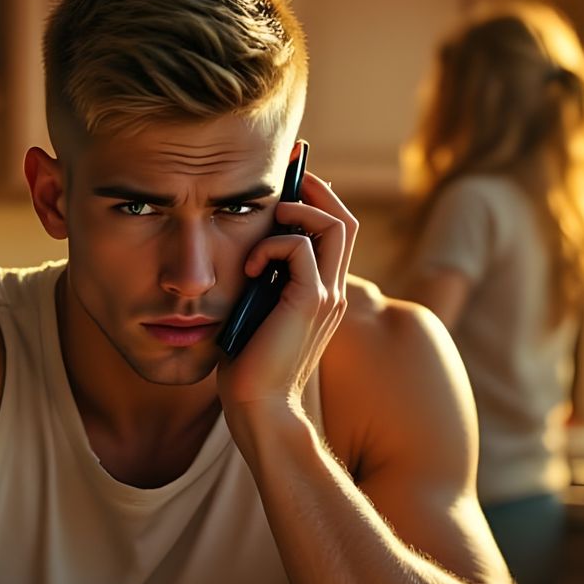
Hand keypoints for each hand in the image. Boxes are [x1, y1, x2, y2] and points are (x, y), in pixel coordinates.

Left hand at [217, 166, 357, 417]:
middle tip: (285, 173)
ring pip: (335, 223)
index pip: (335, 232)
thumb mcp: (253, 314)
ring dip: (298, 209)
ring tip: (268, 219)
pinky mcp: (310, 301)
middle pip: (344, 218)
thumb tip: (240, 251)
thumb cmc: (248, 370)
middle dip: (314, 188)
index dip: (316, 201)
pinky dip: (273, 243)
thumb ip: (259, 284)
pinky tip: (248, 265)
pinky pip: (300, 247)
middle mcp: (334, 290)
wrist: (260, 409)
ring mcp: (327, 295)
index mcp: (323, 293)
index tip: (289, 180)